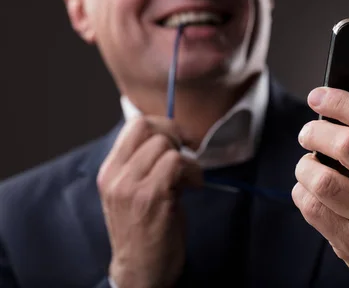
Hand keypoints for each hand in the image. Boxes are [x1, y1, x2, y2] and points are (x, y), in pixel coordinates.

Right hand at [97, 116, 203, 287]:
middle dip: (175, 137)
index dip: (163, 125)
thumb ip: (145, 163)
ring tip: (188, 181)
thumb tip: (172, 135)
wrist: (141, 270)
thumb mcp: (135, 191)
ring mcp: (131, 186)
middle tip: (186, 158)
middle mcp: (116, 176)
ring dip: (187, 160)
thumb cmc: (144, 230)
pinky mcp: (151, 197)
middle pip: (150, 128)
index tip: (179, 139)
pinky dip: (192, 172)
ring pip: (165, 145)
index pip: (134, 124)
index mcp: (110, 171)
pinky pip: (176, 163)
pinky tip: (192, 188)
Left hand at [293, 57, 348, 287]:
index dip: (341, 100)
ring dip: (305, 165)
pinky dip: (302, 193)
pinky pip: (313, 210)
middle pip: (348, 145)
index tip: (317, 95)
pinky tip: (310, 188)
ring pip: (323, 181)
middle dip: (316, 130)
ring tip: (309, 161)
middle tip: (308, 130)